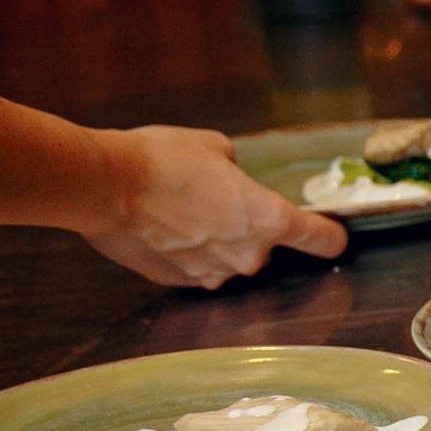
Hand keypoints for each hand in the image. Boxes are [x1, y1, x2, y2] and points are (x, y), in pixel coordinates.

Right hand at [79, 126, 348, 289]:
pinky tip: (166, 229)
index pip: (325, 241)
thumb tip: (232, 176)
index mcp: (270, 221)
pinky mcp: (180, 283)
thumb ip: (237, 170)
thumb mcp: (214, 147)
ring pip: (230, 261)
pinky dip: (189, 255)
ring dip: (218, 243)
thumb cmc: (161, 160)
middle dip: (252, 231)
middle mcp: (249, 256)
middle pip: (268, 250)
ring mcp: (213, 274)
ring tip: (185, 213)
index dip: (329, 235)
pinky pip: (198, 269)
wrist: (101, 185)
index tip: (327, 232)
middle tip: (219, 203)